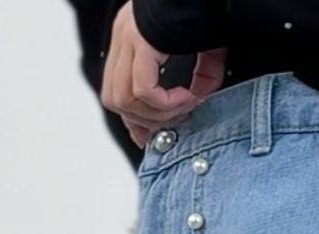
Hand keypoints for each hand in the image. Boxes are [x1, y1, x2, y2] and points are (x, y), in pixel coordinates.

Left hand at [101, 2, 226, 147]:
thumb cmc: (204, 9)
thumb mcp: (203, 49)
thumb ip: (202, 75)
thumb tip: (201, 99)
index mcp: (131, 37)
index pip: (117, 90)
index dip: (135, 120)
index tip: (156, 135)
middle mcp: (123, 37)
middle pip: (114, 100)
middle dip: (147, 121)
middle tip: (178, 116)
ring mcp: (128, 37)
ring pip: (125, 100)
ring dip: (159, 114)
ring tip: (186, 107)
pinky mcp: (140, 40)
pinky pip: (143, 90)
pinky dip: (165, 104)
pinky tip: (188, 98)